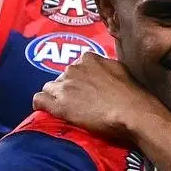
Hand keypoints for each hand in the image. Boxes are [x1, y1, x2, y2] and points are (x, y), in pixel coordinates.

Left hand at [32, 52, 167, 138]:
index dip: (79, 81)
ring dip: (56, 98)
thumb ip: (105, 68)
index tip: (86, 91)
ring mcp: (64, 86)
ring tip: (68, 110)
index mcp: (88, 58)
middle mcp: (73, 69)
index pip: (75, 67)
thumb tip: (101, 73)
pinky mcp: (58, 104)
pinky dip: (42, 105)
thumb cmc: (132, 93)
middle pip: (61, 78)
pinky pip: (39, 100)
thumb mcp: (120, 70)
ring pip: (49, 89)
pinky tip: (48, 112)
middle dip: (68, 89)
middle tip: (80, 103)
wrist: (131, 111)